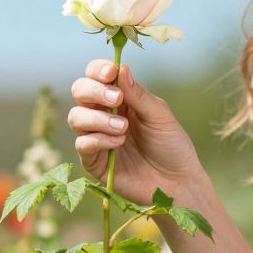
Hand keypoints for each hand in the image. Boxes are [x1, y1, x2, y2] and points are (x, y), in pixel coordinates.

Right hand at [67, 60, 203, 205]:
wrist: (177, 183)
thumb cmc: (172, 146)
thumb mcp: (160, 116)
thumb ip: (139, 95)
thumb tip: (121, 68)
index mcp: (120, 99)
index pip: (97, 76)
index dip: (98, 70)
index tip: (110, 72)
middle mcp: (103, 115)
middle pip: (79, 91)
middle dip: (94, 91)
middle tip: (116, 99)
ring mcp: (96, 138)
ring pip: (76, 117)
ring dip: (97, 119)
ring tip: (124, 128)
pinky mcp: (94, 162)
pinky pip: (82, 144)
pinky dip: (98, 140)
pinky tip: (119, 143)